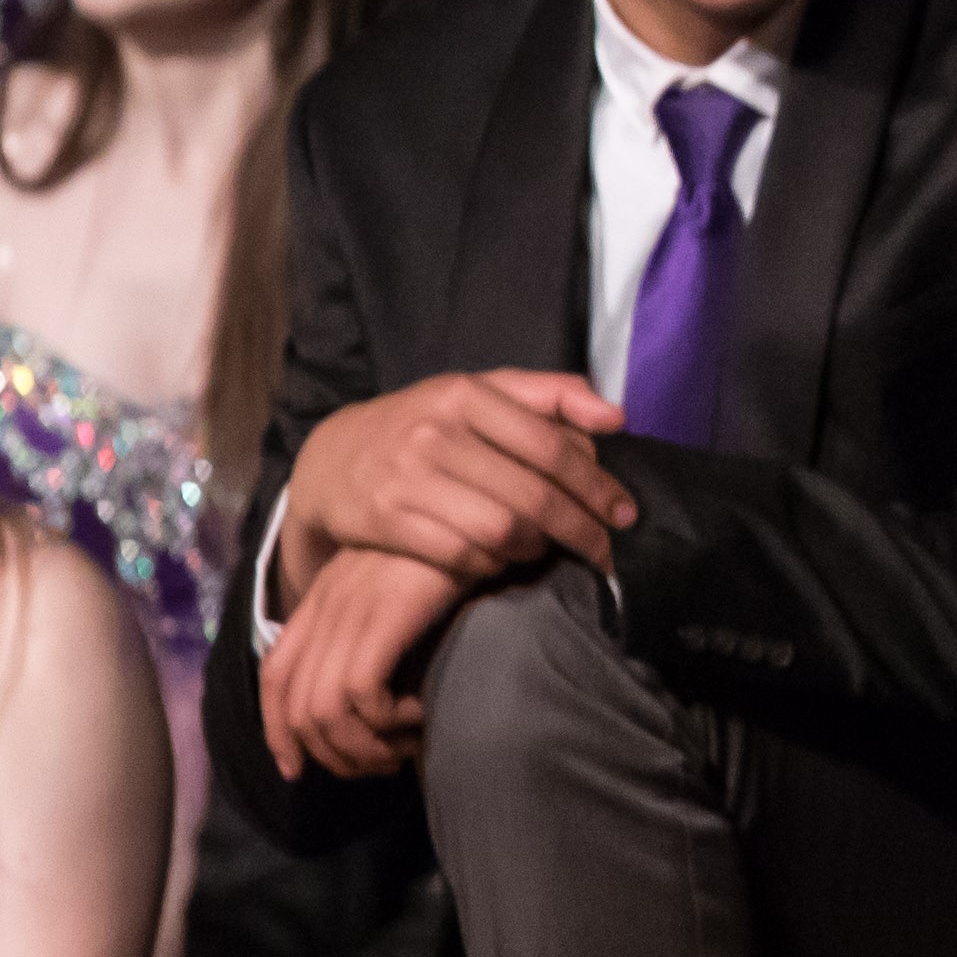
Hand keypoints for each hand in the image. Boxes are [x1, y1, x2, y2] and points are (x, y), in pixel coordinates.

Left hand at [259, 546, 466, 781]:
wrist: (484, 507)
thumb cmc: (453, 550)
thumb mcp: (401, 585)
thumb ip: (377, 622)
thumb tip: (368, 692)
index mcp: (324, 594)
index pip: (275, 674)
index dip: (278, 731)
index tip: (298, 770)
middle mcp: (327, 601)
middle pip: (297, 707)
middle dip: (334, 756)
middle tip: (381, 764)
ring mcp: (352, 606)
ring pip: (325, 711)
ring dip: (365, 747)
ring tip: (405, 746)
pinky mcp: (384, 613)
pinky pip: (362, 693)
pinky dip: (388, 720)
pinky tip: (422, 712)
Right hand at [275, 368, 627, 597]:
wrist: (331, 458)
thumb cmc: (424, 424)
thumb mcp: (478, 393)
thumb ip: (550, 395)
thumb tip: (617, 418)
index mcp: (467, 394)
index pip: (550, 445)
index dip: (595, 484)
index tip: (625, 513)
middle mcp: (436, 432)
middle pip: (531, 494)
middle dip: (580, 528)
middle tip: (606, 552)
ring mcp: (407, 477)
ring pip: (499, 528)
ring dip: (535, 548)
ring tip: (549, 551)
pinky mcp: (384, 520)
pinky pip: (458, 554)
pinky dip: (491, 564)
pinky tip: (503, 561)